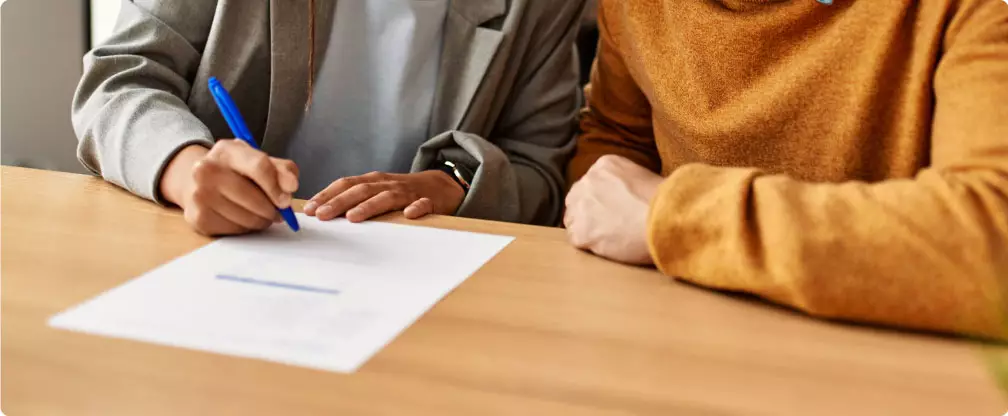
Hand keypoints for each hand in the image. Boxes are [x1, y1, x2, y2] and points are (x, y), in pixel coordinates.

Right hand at [159, 140, 298, 235]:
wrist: (197, 183)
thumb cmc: (235, 171)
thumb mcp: (259, 160)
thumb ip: (282, 170)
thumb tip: (291, 186)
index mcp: (227, 150)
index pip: (259, 166)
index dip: (277, 186)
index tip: (286, 200)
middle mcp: (206, 169)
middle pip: (255, 198)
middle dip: (272, 209)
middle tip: (276, 211)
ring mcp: (199, 194)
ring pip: (248, 218)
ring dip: (261, 220)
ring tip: (259, 213)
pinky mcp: (198, 218)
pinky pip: (236, 230)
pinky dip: (246, 228)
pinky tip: (241, 217)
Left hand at [304, 170, 464, 222]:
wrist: (442, 186)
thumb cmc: (402, 192)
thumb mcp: (378, 190)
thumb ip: (355, 198)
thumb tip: (323, 213)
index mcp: (373, 181)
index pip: (346, 184)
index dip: (327, 195)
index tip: (310, 209)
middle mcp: (387, 184)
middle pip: (361, 190)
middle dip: (340, 202)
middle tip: (322, 215)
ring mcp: (408, 192)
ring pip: (387, 197)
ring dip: (369, 206)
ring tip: (353, 217)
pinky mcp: (429, 202)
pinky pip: (423, 204)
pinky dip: (417, 208)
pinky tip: (409, 215)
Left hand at [564, 155, 662, 264]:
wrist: (667, 219)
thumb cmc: (666, 201)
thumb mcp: (645, 178)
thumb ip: (626, 184)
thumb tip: (625, 198)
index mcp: (605, 165)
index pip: (591, 183)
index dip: (600, 199)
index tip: (612, 209)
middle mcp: (588, 181)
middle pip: (576, 198)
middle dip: (588, 211)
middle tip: (606, 225)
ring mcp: (582, 206)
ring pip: (572, 219)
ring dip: (586, 228)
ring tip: (607, 238)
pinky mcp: (581, 232)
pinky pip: (575, 239)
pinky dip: (588, 245)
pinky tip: (606, 246)